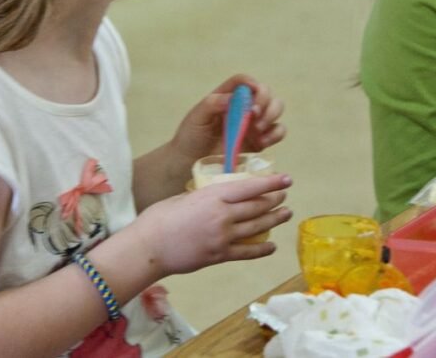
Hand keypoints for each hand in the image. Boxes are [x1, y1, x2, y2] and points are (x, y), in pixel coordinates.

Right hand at [129, 174, 292, 274]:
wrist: (149, 247)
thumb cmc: (160, 218)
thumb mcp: (184, 197)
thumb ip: (205, 197)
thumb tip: (218, 197)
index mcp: (213, 196)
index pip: (250, 187)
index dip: (271, 183)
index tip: (286, 180)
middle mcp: (223, 215)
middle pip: (257, 207)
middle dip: (275, 200)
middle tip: (285, 196)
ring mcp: (223, 237)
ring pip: (256, 227)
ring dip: (274, 220)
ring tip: (286, 214)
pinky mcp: (219, 256)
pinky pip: (246, 252)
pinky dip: (261, 249)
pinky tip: (271, 247)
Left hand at [170, 74, 286, 163]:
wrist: (192, 163)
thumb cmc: (191, 137)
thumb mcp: (196, 117)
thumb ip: (212, 104)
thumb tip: (232, 98)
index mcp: (228, 96)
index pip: (243, 81)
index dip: (250, 82)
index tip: (253, 90)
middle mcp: (244, 106)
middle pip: (265, 91)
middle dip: (264, 99)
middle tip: (254, 113)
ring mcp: (254, 123)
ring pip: (276, 108)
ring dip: (272, 114)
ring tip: (257, 128)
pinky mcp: (261, 140)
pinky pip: (278, 131)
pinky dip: (275, 134)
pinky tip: (262, 141)